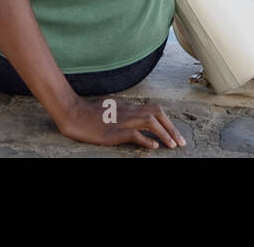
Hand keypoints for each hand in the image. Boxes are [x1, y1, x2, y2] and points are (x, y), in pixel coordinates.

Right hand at [55, 96, 184, 149]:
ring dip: (165, 134)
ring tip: (173, 145)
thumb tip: (133, 116)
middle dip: (172, 127)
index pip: (154, 109)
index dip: (167, 121)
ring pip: (150, 122)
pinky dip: (147, 140)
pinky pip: (134, 134)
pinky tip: (154, 146)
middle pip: (157, 113)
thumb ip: (122, 111)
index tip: (175, 132)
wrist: (73, 113)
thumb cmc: (88, 111)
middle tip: (181, 141)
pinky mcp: (114, 131)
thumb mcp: (109, 108)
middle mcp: (128, 111)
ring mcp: (122, 121)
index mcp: (128, 106)